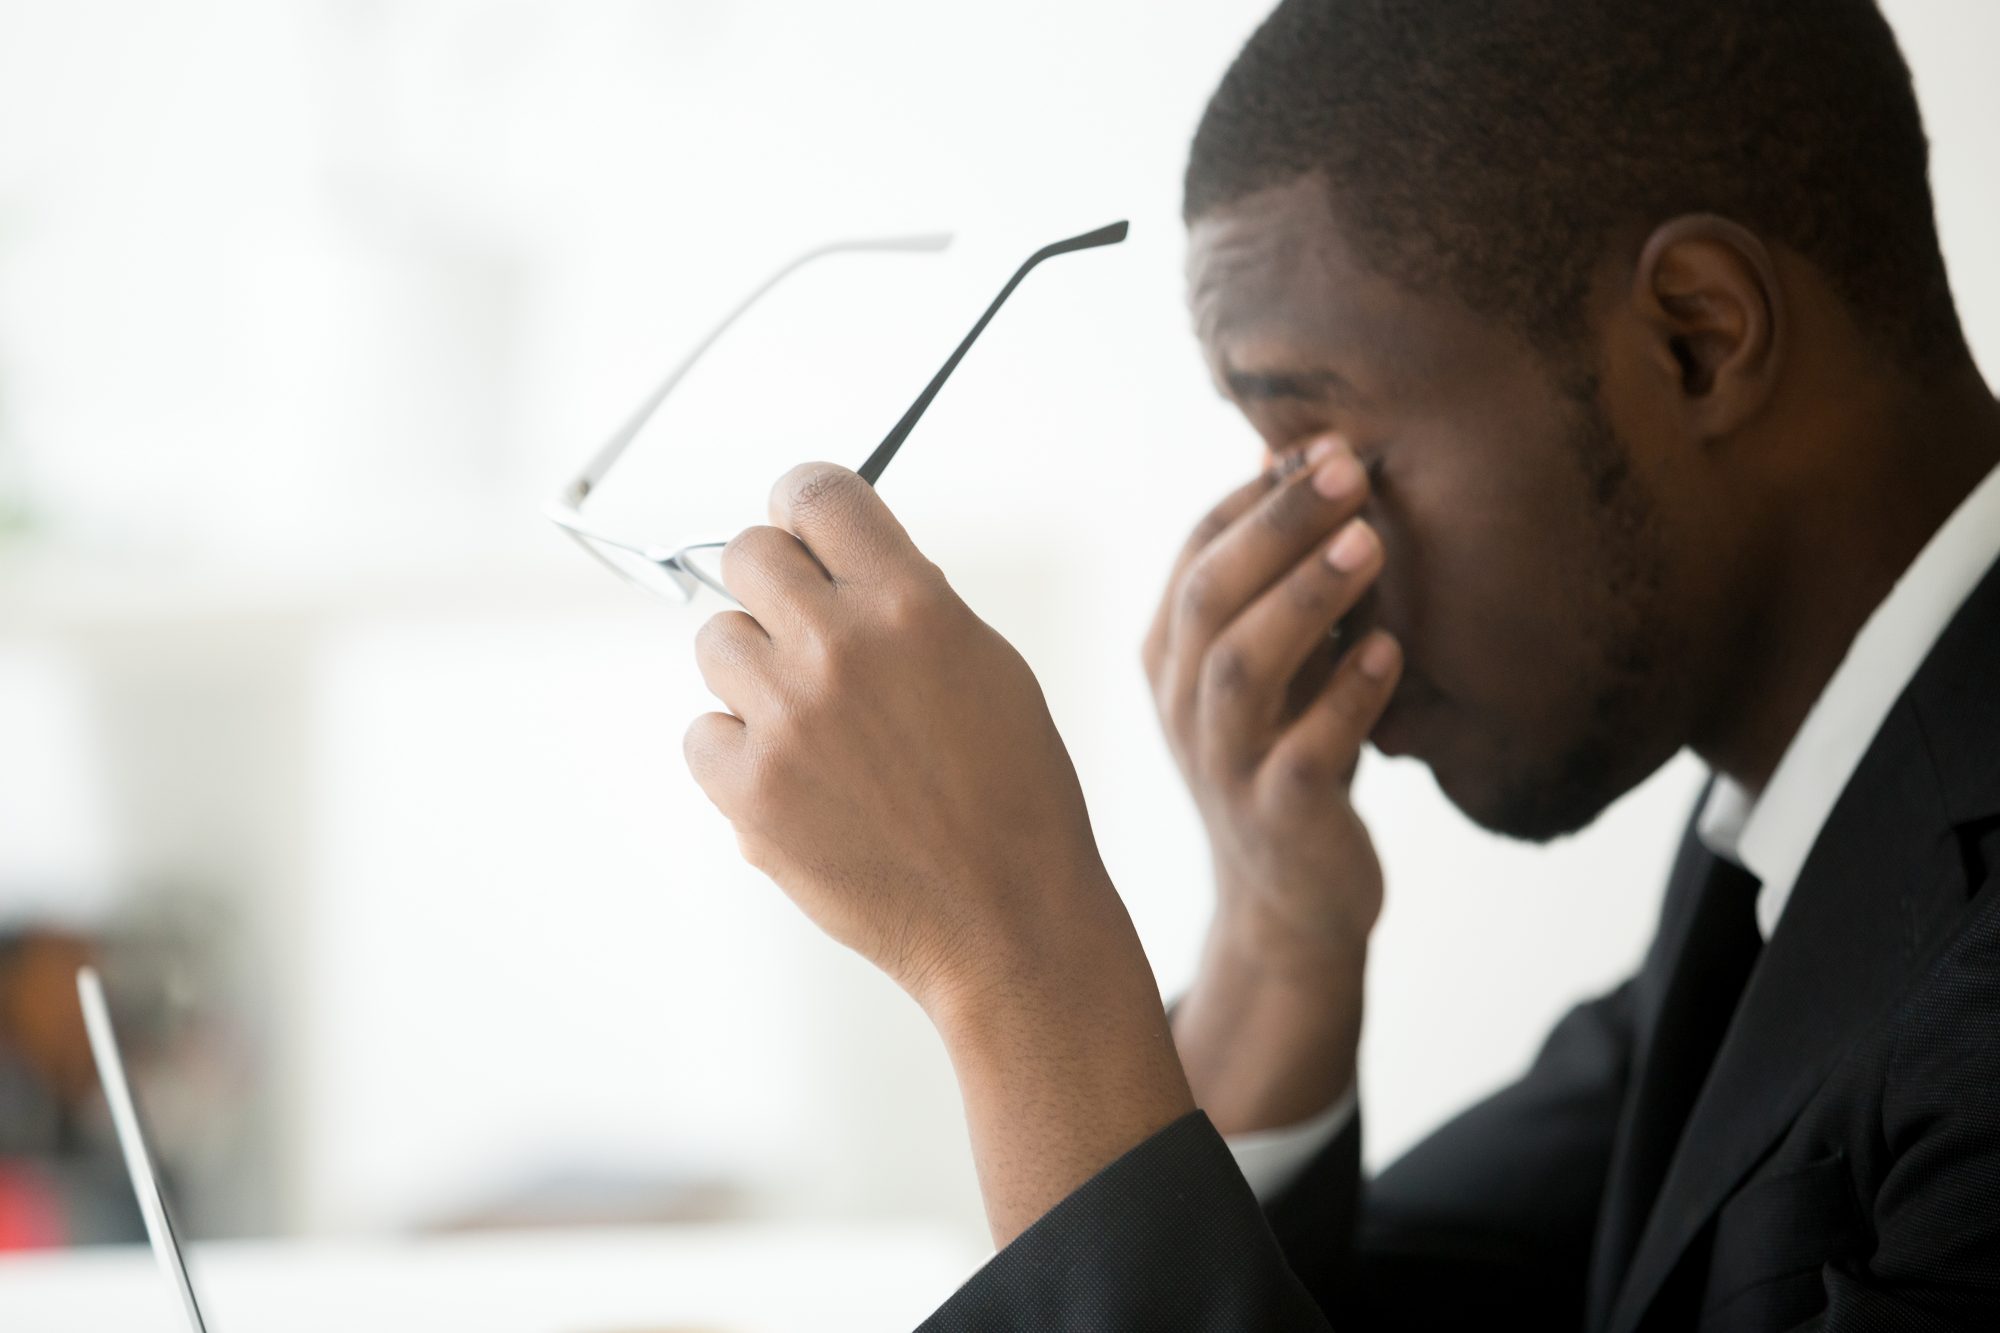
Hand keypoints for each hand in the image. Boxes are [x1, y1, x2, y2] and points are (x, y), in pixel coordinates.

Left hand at [685, 462, 1194, 1243]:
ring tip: (815, 727)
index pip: (818, 493)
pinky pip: (701, 733)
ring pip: (717, 642)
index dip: (804, 505)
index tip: (802, 527)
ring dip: (754, 673)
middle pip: (746, 554)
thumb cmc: (1013, 795)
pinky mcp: (748, 790)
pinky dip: (737, 754)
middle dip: (773, 584)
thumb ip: (908, 603)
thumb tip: (838, 564)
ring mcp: (786, 719)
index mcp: (912, 603)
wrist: (1007, 920)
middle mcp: (840, 647)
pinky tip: (797, 784)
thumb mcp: (987, 665)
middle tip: (805, 631)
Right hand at [1141, 437, 1400, 1129]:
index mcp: (1170, 656)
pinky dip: (1349, 696)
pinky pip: (1308, 750)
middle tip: (1350, 466)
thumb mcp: (1277, 661)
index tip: (1325, 444)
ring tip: (1372, 543)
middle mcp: (1181, 705)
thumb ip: (1280, 574)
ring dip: (1307, 597)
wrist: (1290, 906)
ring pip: (1242, 667)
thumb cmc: (1290, 757)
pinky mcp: (1278, 815)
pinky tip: (1393, 652)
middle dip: (1277, 523)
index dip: (1254, 496)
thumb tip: (1293, 453)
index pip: (1196, 554)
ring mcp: (1223, 764)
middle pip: (1210, 595)